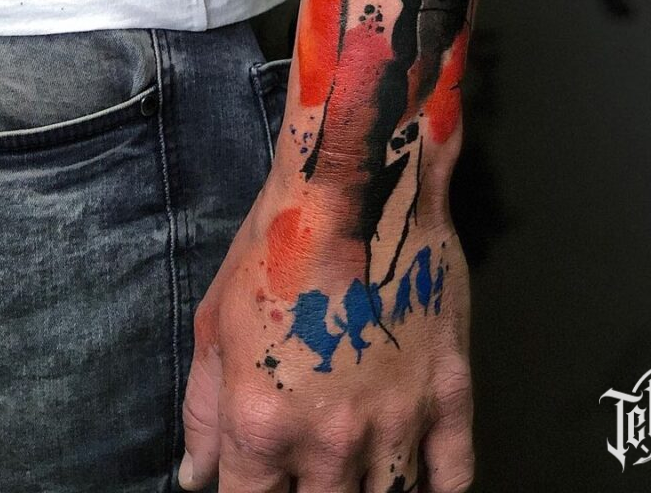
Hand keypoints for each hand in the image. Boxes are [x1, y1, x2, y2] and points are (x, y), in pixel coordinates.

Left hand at [179, 164, 473, 492]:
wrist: (354, 189)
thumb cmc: (275, 246)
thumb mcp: (217, 320)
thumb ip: (205, 410)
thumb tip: (197, 476)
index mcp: (262, 424)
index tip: (263, 479)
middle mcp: (330, 440)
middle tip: (310, 466)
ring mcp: (397, 420)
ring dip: (369, 492)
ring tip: (357, 469)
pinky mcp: (450, 394)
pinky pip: (453, 477)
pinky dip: (434, 488)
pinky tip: (415, 477)